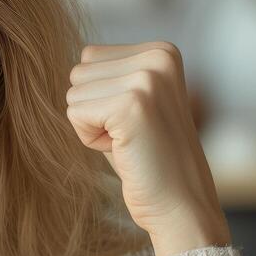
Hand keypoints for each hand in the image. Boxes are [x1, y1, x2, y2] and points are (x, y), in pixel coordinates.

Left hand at [65, 41, 230, 255]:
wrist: (181, 204)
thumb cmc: (149, 159)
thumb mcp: (134, 103)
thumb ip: (111, 76)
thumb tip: (75, 61)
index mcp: (162, 51)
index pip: (90, 57)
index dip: (101, 96)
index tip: (135, 121)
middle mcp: (158, 56)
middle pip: (79, 72)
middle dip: (94, 109)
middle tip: (131, 135)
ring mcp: (147, 78)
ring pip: (74, 93)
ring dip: (92, 125)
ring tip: (129, 141)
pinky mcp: (132, 105)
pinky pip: (75, 114)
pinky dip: (90, 139)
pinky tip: (123, 149)